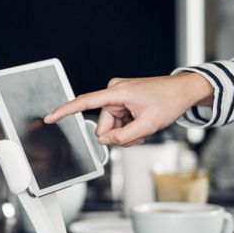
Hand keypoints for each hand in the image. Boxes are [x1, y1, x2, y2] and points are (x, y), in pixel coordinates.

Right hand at [43, 73, 213, 146]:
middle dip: (118, 135)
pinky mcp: (122, 101)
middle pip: (103, 126)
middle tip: (139, 132)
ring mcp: (118, 96)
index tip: (50, 117)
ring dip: (126, 132)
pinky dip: (129, 128)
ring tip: (144, 126)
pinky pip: (117, 122)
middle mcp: (114, 92)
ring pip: (111, 127)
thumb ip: (124, 137)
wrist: (183, 91)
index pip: (85, 102)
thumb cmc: (169, 101)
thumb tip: (105, 141)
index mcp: (117, 92)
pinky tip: (141, 122)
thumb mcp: (148, 125)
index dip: (65, 111)